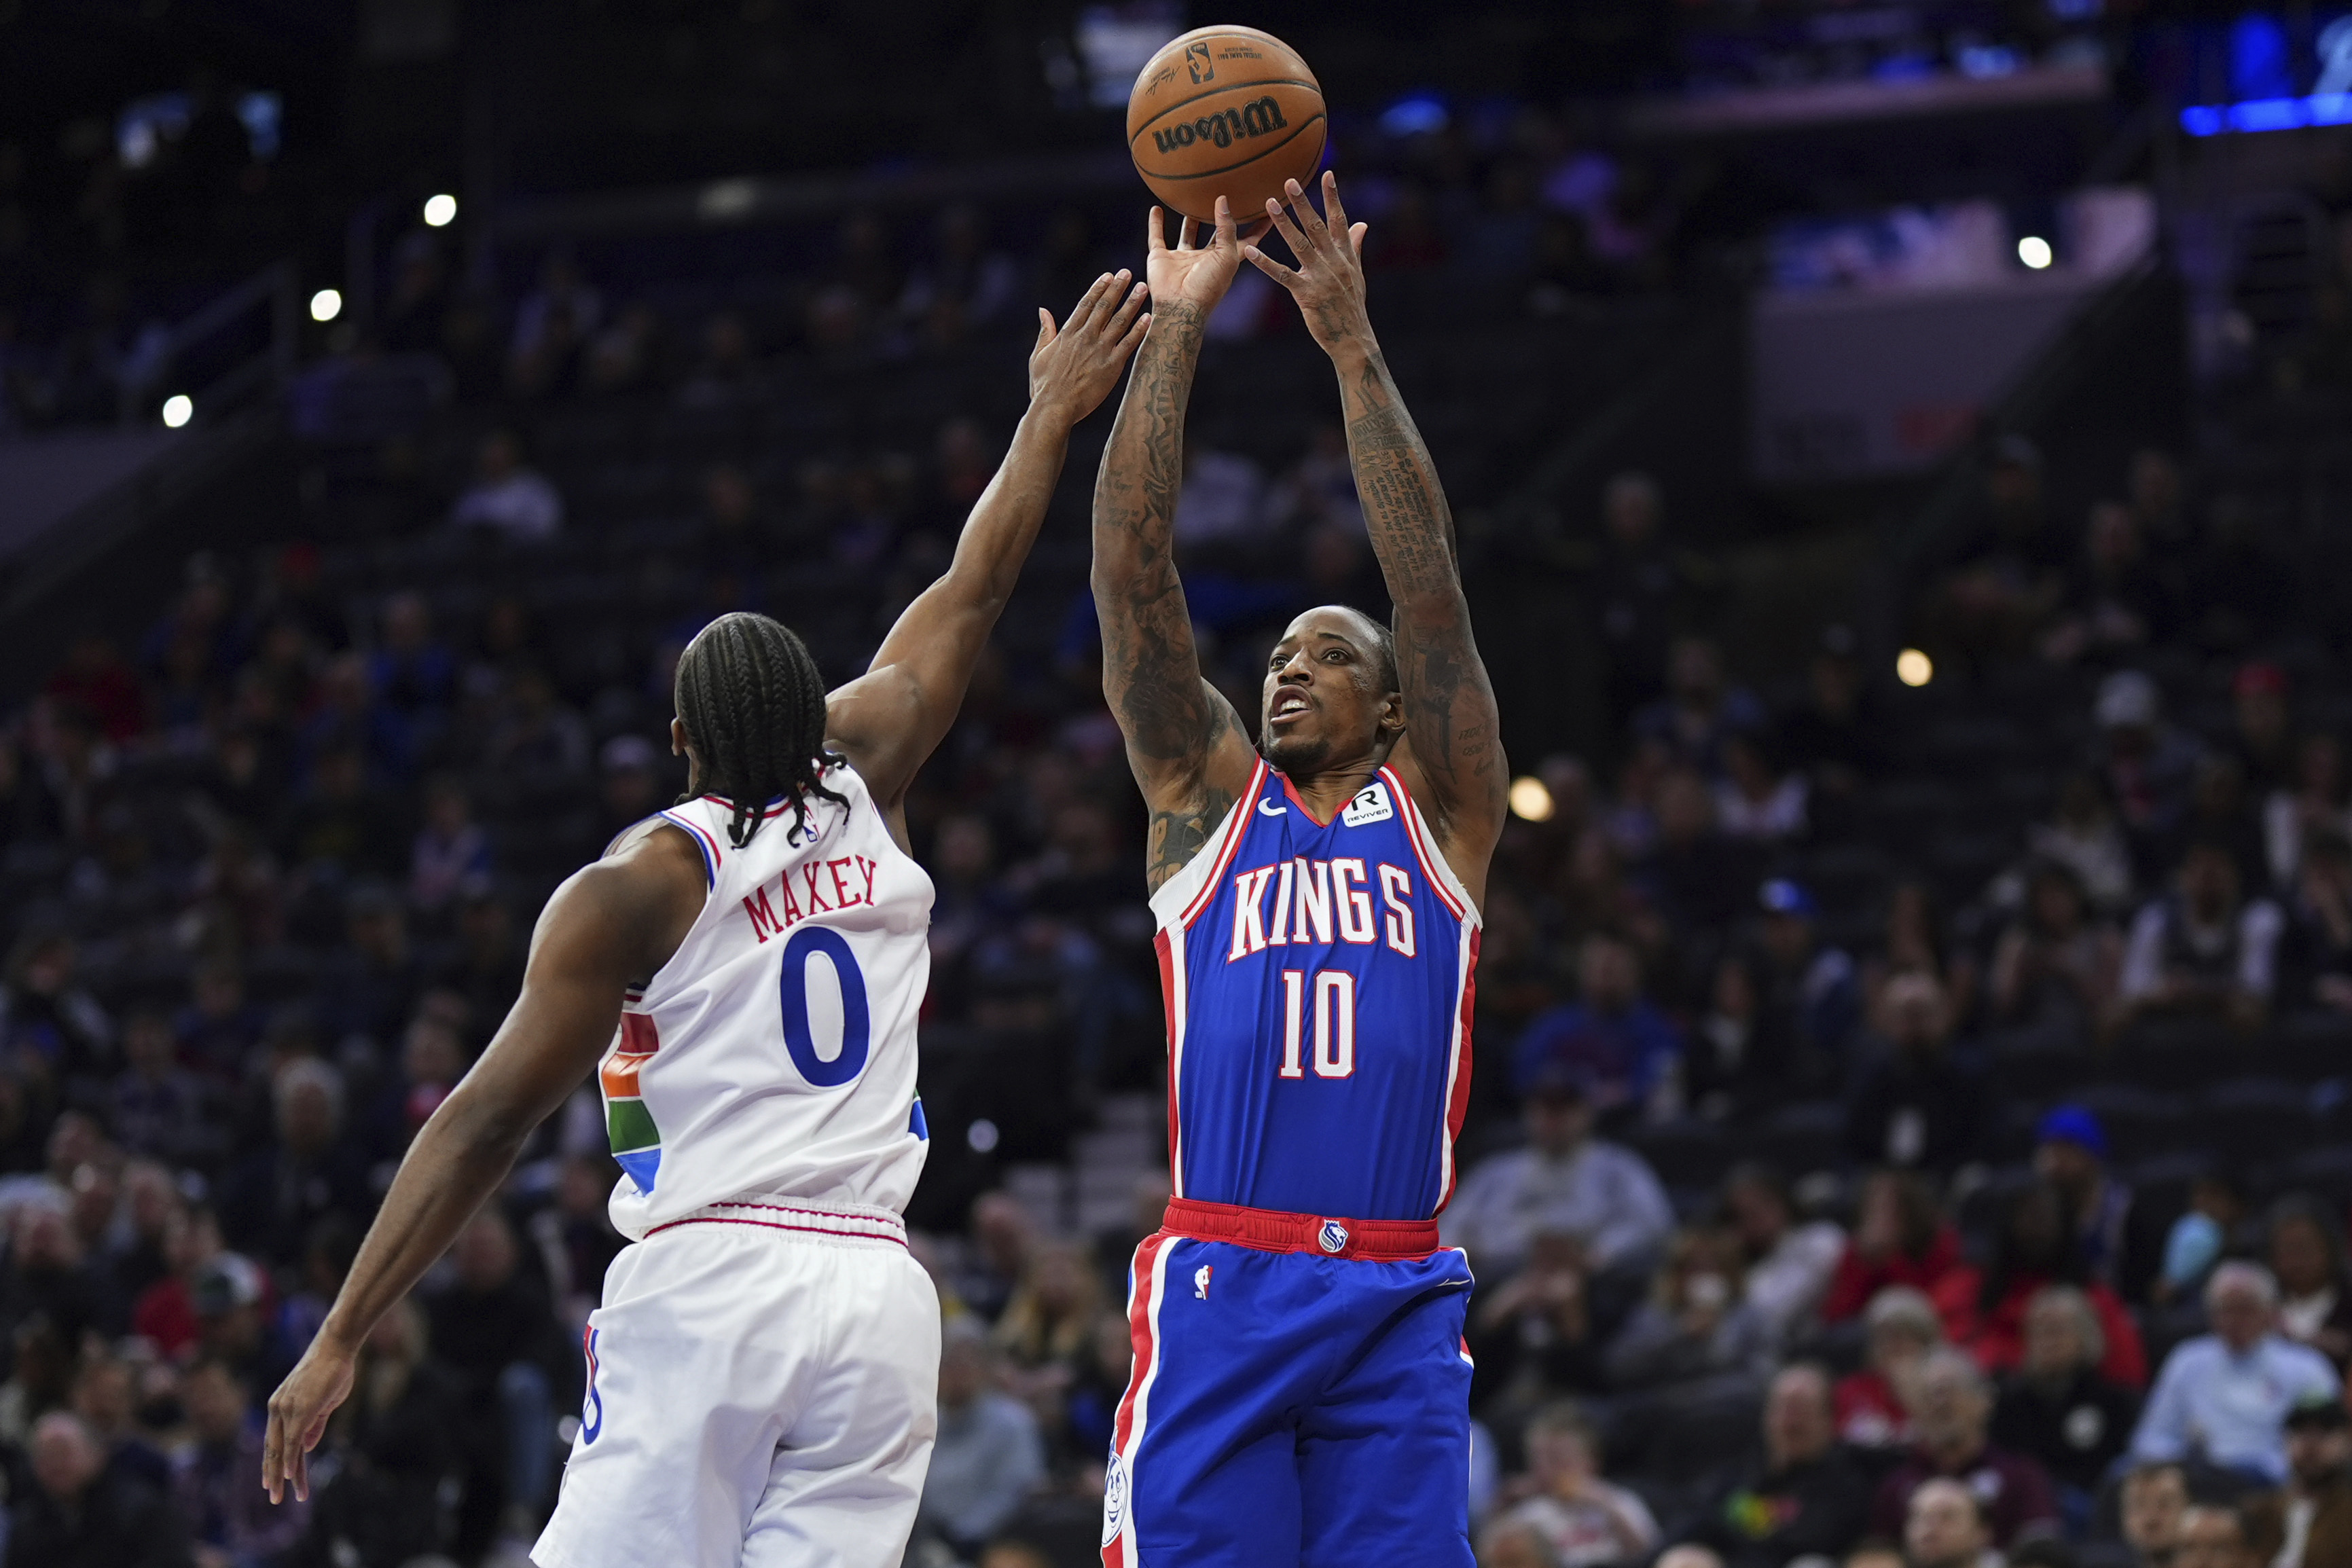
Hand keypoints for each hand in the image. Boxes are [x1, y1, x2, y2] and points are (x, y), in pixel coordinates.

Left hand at [262, 1336, 356, 1503]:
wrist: (335, 1347)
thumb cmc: (332, 1370)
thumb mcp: (323, 1402)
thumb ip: (314, 1425)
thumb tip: (307, 1447)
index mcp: (280, 1407)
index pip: (275, 1441)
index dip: (272, 1463)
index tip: (270, 1481)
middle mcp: (277, 1409)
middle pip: (273, 1450)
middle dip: (272, 1475)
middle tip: (273, 1497)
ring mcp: (286, 1409)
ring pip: (281, 1450)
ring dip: (281, 1475)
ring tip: (279, 1496)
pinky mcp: (300, 1410)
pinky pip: (293, 1440)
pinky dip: (291, 1459)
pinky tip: (289, 1476)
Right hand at [1028, 270, 1151, 426]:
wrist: (1054, 408)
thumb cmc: (1044, 386)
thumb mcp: (1038, 355)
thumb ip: (1045, 332)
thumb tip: (1043, 310)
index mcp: (1068, 334)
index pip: (1086, 304)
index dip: (1098, 288)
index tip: (1108, 276)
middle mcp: (1085, 337)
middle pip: (1104, 307)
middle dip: (1117, 288)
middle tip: (1128, 274)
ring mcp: (1099, 350)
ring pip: (1119, 321)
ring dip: (1132, 303)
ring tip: (1143, 288)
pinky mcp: (1111, 366)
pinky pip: (1129, 344)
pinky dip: (1139, 330)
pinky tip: (1149, 317)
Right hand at [1142, 197, 1262, 316]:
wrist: (1179, 306)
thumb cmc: (1208, 286)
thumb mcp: (1226, 256)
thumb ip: (1227, 228)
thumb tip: (1223, 201)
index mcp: (1226, 260)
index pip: (1247, 239)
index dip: (1259, 226)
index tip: (1269, 208)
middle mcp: (1206, 258)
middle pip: (1216, 233)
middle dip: (1221, 217)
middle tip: (1227, 195)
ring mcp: (1184, 258)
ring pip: (1189, 233)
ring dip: (1190, 218)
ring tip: (1193, 197)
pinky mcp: (1162, 258)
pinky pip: (1157, 236)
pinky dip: (1155, 223)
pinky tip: (1156, 208)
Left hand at [1245, 172, 1373, 358]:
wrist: (1353, 338)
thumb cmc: (1351, 305)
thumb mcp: (1356, 273)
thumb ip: (1355, 246)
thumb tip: (1362, 223)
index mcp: (1345, 255)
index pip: (1339, 220)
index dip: (1333, 197)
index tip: (1327, 174)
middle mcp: (1334, 262)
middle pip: (1317, 227)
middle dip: (1303, 203)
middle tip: (1289, 181)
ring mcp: (1321, 278)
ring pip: (1300, 245)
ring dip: (1284, 224)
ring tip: (1269, 204)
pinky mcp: (1307, 294)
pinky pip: (1283, 275)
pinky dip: (1266, 263)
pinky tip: (1251, 251)